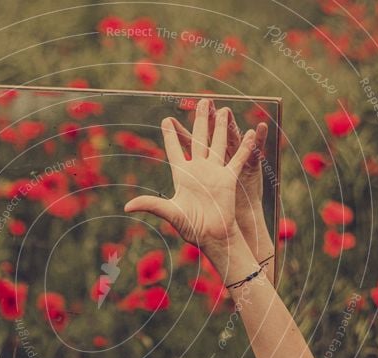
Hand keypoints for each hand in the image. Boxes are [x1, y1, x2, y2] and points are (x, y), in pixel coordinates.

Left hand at [164, 108, 269, 241]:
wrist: (213, 236)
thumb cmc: (190, 227)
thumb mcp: (170, 213)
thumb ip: (151, 205)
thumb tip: (127, 206)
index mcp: (182, 175)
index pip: (175, 149)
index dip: (171, 135)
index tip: (167, 119)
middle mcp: (199, 170)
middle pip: (198, 139)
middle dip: (200, 120)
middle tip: (202, 101)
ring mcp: (215, 172)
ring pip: (219, 143)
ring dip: (221, 127)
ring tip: (224, 109)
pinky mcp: (229, 179)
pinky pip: (238, 159)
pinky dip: (244, 146)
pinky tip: (249, 131)